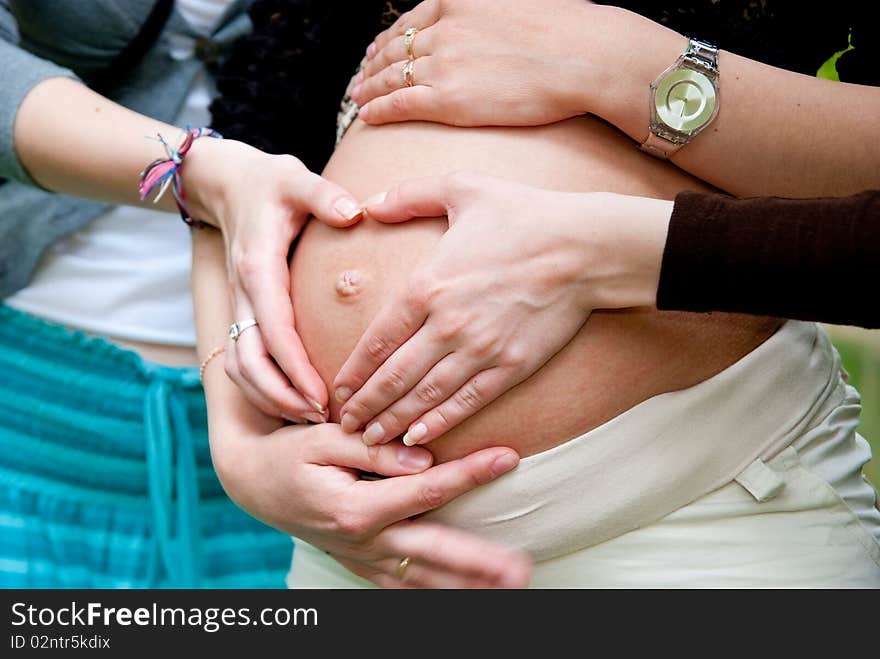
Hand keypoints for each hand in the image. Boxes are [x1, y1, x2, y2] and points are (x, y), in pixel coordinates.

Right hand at [187, 138, 364, 422]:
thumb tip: (354, 212)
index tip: (321, 397)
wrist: (227, 183)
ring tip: (310, 419)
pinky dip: (262, 388)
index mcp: (258, 269)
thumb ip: (324, 196)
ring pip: (240, 368)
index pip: (273, 330)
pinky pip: (243, 361)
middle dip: (280, 395)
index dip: (295, 368)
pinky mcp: (243, 312)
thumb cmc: (269, 183)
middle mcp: (244, 293)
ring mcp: (240, 306)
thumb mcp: (296, 179)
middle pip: (250, 361)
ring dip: (269, 397)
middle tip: (320, 419)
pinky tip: (294, 402)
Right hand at [211, 420, 531, 587]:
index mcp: (355, 508)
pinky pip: (400, 587)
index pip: (425, 490)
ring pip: (420, 580)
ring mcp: (362, 557)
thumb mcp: (324, 439)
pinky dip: (431, 593)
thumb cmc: (289, 454)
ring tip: (505, 588)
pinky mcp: (360, 563)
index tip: (507, 457)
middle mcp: (363, 541)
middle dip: (479, 562)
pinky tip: (462, 595)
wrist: (253, 483)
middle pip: (432, 554)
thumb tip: (422, 459)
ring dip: (464, 587)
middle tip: (520, 569)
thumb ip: (373, 450)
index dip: (469, 473)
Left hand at [333, 172, 669, 445]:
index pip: (377, 339)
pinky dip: (440, 422)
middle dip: (365, 405)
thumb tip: (367, 203)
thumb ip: (408, 196)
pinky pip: (467, 401)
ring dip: (394, 421)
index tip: (337, 390)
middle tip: (345, 425)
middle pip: (394, 377)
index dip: (353, 371)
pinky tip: (420, 436)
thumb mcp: (461, 188)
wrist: (586, 247)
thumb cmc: (524, 214)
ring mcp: (480, 350)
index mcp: (428, 285)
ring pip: (425, 396)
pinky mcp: (511, 366)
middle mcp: (447, 325)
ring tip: (373, 441)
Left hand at [349, 0, 600, 126]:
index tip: (378, 49)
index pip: (412, 21)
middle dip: (373, 65)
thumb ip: (493, 13)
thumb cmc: (566, 32)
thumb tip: (494, 24)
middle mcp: (444, 29)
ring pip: (391, 76)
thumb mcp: (519, 4)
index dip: (390, 38)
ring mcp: (443, 64)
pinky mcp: (447, 99)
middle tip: (361, 78)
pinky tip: (367, 116)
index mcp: (459, 2)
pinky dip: (379, 109)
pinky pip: (400, 103)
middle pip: (396, 49)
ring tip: (358, 98)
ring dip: (369, 88)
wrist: (581, 56)